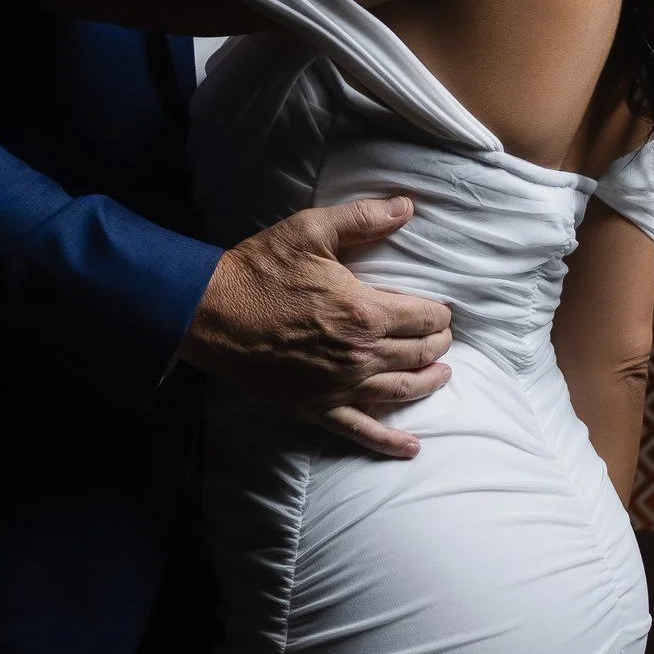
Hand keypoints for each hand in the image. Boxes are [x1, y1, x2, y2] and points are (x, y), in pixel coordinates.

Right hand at [183, 197, 453, 459]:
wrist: (212, 313)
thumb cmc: (260, 269)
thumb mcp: (311, 231)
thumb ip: (363, 218)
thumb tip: (406, 206)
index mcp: (365, 312)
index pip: (426, 318)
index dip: (440, 313)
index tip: (440, 310)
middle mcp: (361, 355)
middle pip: (421, 353)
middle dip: (439, 343)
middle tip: (441, 336)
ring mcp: (341, 386)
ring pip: (404, 390)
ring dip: (430, 381)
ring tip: (442, 374)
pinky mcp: (318, 407)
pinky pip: (363, 431)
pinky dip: (391, 442)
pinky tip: (412, 448)